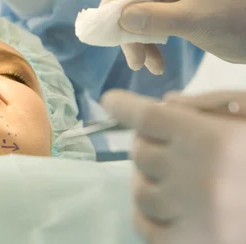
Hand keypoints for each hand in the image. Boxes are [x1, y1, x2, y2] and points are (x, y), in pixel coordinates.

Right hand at [100, 0, 245, 71]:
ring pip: (138, 11)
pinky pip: (150, 21)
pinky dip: (149, 42)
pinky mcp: (174, 4)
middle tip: (129, 55)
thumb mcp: (196, 22)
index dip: (116, 1)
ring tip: (142, 65)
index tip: (103, 28)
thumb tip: (119, 19)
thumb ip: (156, 19)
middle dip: (127, 26)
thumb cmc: (238, 24)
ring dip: (137, 39)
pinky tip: (155, 64)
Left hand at [102, 89, 245, 243]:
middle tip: (169, 143)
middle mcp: (198, 179)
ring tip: (176, 176)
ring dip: (150, 177)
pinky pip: (145, 225)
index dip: (124, 105)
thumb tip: (164, 104)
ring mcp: (193, 218)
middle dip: (149, 141)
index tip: (111, 100)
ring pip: (138, 187)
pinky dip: (150, 212)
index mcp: (214, 141)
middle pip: (139, 149)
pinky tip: (171, 205)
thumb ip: (210, 107)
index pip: (147, 116)